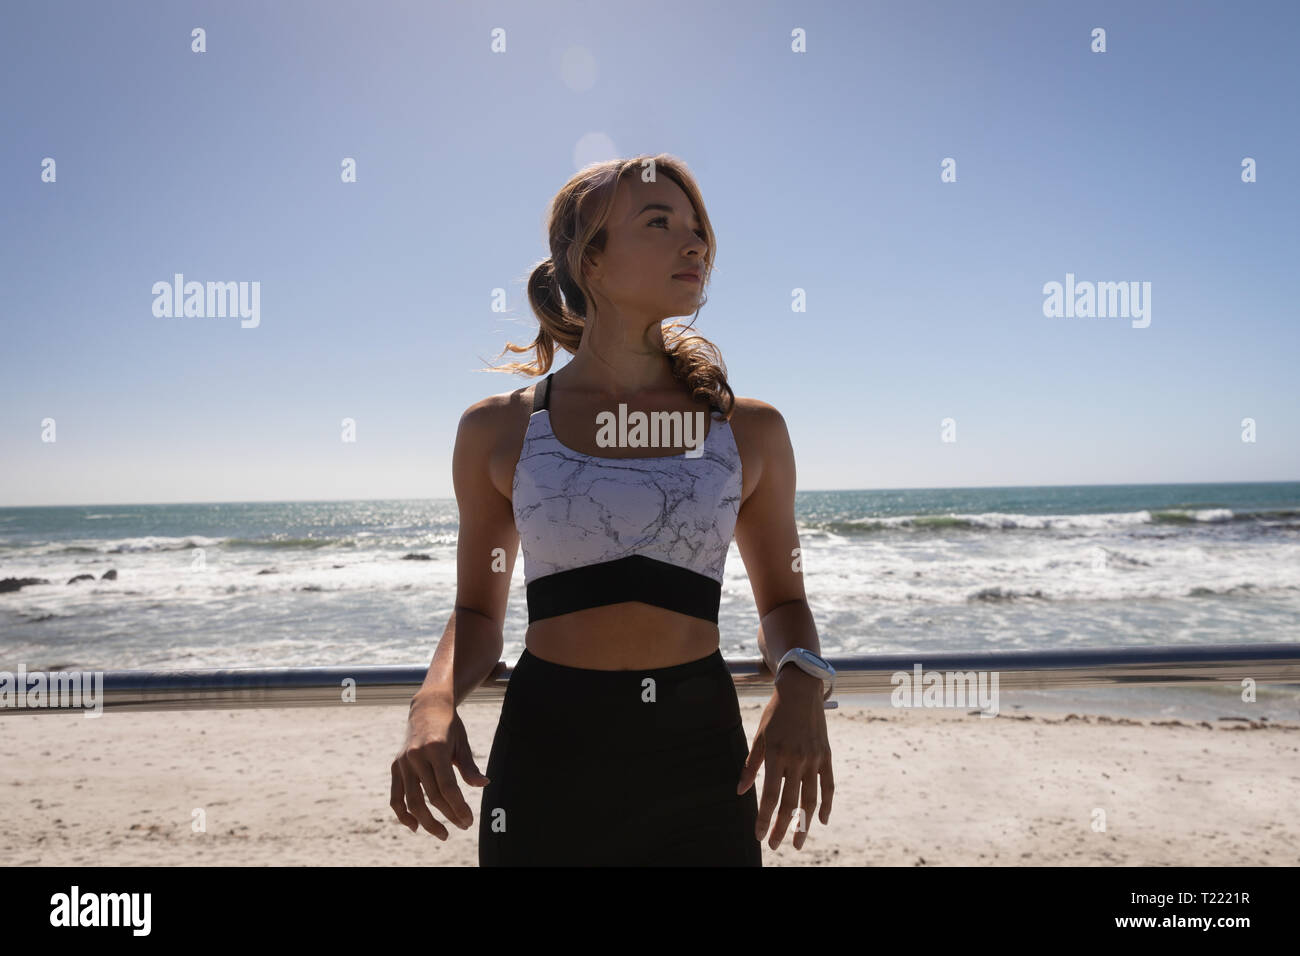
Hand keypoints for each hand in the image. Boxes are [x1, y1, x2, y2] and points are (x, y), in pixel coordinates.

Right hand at [390, 696, 489, 839]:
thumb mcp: (462, 743)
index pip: (448, 787)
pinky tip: (415, 826)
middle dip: (448, 816)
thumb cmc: (450, 726)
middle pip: (431, 796)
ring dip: (427, 821)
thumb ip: (469, 767)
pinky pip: (396, 796)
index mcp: (436, 748)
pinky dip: (402, 814)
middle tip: (463, 827)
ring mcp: (403, 762)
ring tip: (442, 833)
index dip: (459, 807)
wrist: (427, 707)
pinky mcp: (395, 766)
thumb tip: (483, 784)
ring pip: (412, 801)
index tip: (469, 820)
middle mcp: (416, 756)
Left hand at [736, 667, 833, 849]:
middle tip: (775, 845)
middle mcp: (797, 759)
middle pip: (790, 803)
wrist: (802, 690)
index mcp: (776, 754)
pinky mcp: (827, 756)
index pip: (770, 796)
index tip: (759, 836)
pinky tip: (821, 821)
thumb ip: (751, 765)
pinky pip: (829, 786)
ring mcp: (815, 759)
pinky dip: (826, 805)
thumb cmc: (775, 713)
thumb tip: (741, 791)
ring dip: (804, 824)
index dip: (763, 818)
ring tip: (798, 843)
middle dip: (781, 828)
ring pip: (811, 800)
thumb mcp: (759, 736)